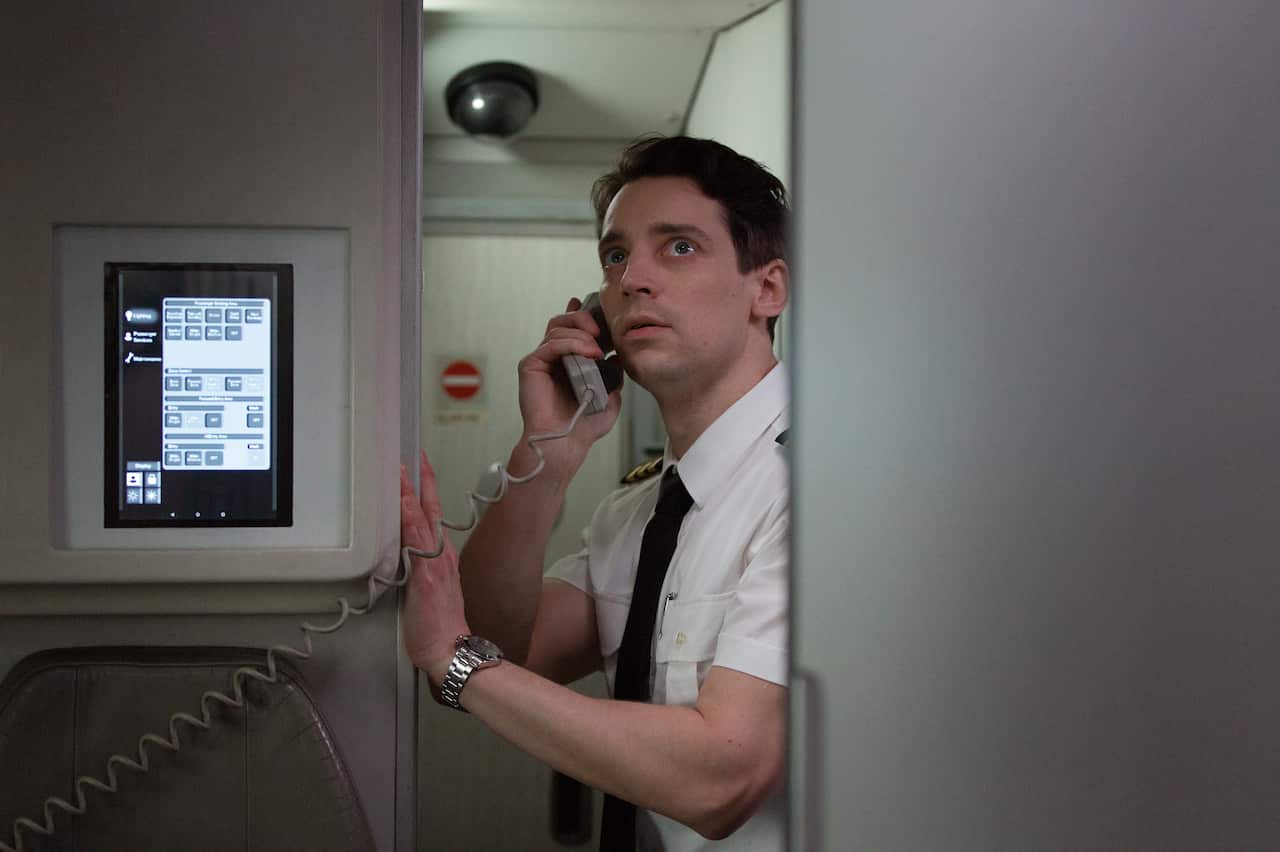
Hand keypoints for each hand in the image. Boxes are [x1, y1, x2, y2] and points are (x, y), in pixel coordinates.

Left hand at [400, 452, 470, 686]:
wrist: (450, 650)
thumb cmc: (440, 626)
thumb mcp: (432, 590)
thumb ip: (423, 569)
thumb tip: (408, 555)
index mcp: (442, 557)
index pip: (433, 516)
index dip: (426, 490)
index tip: (419, 468)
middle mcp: (441, 555)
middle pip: (429, 510)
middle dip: (420, 482)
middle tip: (413, 458)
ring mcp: (435, 563)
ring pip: (421, 521)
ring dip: (409, 494)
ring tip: (400, 472)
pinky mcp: (426, 576)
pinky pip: (415, 542)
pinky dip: (409, 521)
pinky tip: (402, 506)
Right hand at [515, 297, 622, 467]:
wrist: (566, 443)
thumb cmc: (585, 424)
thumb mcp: (609, 396)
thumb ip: (614, 374)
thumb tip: (619, 356)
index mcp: (568, 361)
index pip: (572, 329)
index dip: (582, 314)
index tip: (597, 307)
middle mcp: (552, 357)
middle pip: (563, 321)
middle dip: (584, 319)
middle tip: (601, 330)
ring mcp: (540, 360)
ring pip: (558, 329)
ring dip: (582, 335)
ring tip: (597, 350)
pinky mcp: (530, 365)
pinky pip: (551, 343)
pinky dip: (572, 343)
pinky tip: (589, 352)